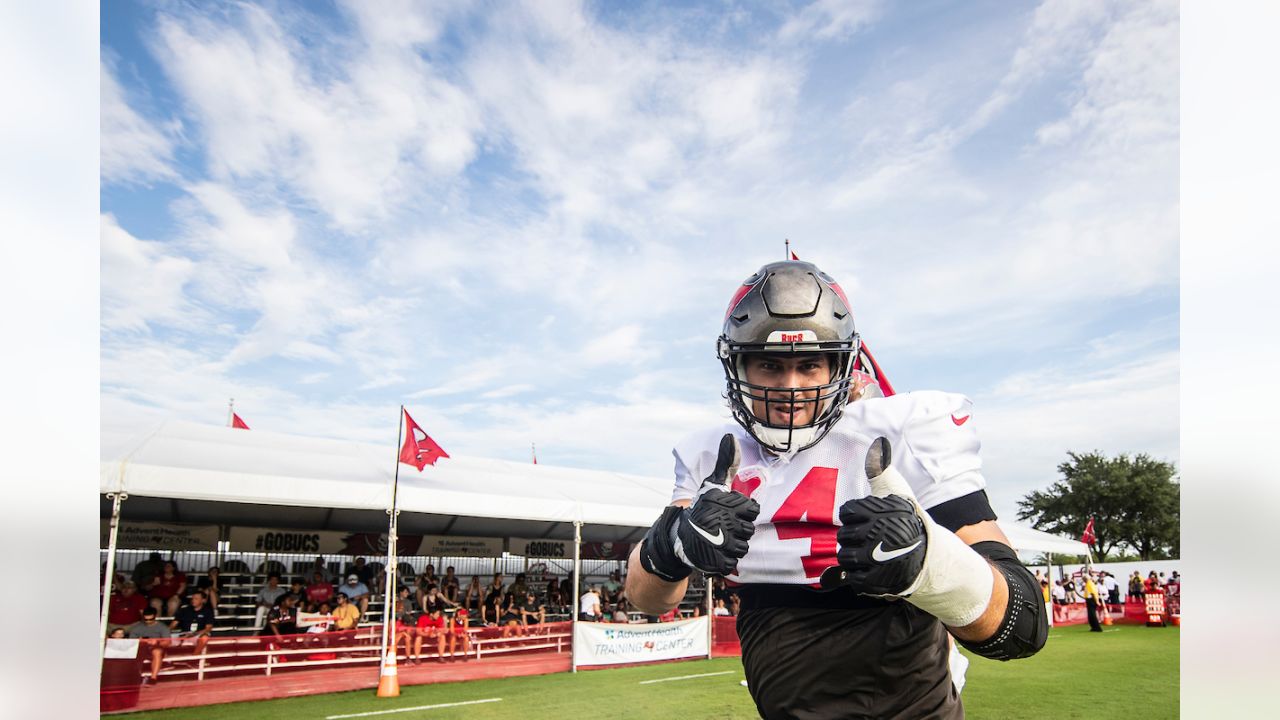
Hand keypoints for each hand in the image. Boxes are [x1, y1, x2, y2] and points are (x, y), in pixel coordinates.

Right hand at [640, 434, 759, 580]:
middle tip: (722, 526)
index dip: (743, 512)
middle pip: (749, 531)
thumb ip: (726, 462)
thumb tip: (730, 436)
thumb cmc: (701, 507)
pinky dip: (725, 559)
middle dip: (737, 529)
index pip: (753, 511)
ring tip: (719, 538)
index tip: (729, 512)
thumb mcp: (713, 483)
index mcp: (728, 505)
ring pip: (742, 548)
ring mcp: (721, 545)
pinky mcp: (717, 563)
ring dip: (732, 545)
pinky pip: (733, 563)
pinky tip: (715, 551)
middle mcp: (726, 525)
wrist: (677, 535)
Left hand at [821, 437, 926, 594]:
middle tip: (870, 538)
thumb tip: (878, 444)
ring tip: (869, 553)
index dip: (855, 516)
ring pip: (845, 557)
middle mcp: (878, 535)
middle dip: (853, 537)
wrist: (928, 555)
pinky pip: (853, 579)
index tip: (868, 519)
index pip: (848, 511)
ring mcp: (877, 560)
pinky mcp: (878, 581)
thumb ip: (881, 469)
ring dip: (853, 557)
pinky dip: (858, 576)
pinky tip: (870, 569)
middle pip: (843, 536)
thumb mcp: (896, 491)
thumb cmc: (906, 520)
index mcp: (880, 513)